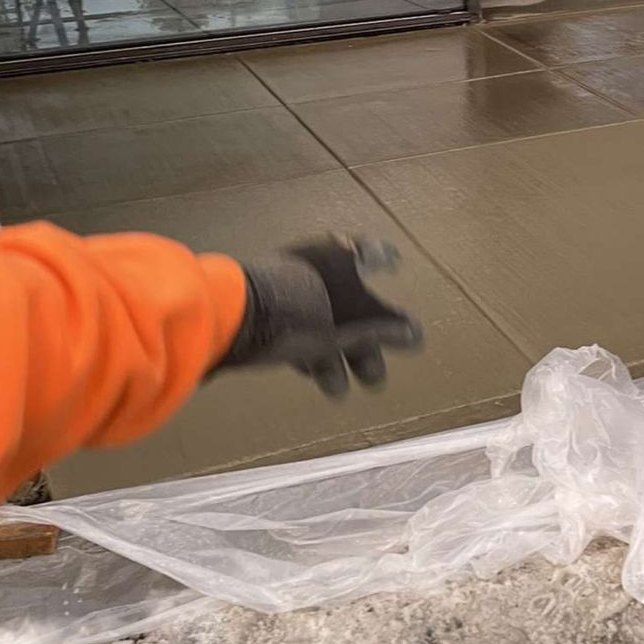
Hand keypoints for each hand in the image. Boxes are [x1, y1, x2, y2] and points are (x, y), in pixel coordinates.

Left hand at [219, 236, 421, 396]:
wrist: (227, 317)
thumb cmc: (297, 311)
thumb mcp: (347, 326)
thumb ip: (383, 331)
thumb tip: (415, 335)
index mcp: (338, 256)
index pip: (371, 252)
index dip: (387, 259)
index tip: (397, 266)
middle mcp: (314, 267)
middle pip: (350, 302)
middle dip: (366, 342)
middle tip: (376, 375)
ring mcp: (287, 289)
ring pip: (324, 323)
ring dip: (338, 357)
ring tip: (342, 390)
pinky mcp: (264, 313)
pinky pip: (298, 331)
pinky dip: (312, 353)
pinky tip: (317, 377)